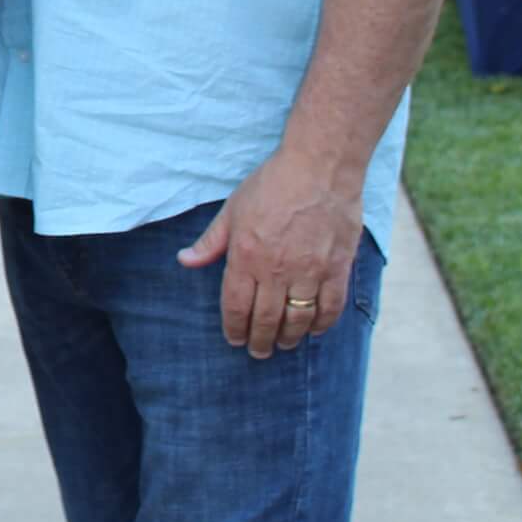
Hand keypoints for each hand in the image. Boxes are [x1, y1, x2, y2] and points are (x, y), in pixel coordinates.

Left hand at [177, 149, 361, 357]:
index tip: (234, 339)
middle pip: (266, 320)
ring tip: (283, 344)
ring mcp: (309, 272)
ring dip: (289, 338)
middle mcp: (276, 270)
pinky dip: (321, 324)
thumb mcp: (232, 209)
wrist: (319, 168)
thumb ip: (210, 241)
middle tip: (258, 352)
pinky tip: (314, 330)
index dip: (234, 328)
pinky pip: (330, 308)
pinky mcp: (337, 269)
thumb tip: (184, 260)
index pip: (236, 306)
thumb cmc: (272, 185)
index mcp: (246, 257)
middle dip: (260, 341)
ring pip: (298, 320)